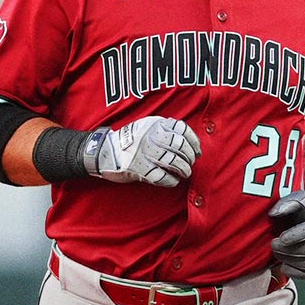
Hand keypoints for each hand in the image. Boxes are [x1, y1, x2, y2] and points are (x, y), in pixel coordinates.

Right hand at [82, 117, 200, 186]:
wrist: (106, 151)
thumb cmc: (132, 140)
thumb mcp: (147, 125)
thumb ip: (166, 128)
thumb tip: (189, 140)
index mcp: (156, 124)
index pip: (183, 130)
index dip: (194, 142)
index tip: (197, 151)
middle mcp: (152, 137)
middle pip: (180, 147)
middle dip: (190, 157)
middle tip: (190, 163)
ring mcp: (145, 153)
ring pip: (173, 162)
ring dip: (183, 170)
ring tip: (185, 172)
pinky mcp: (139, 168)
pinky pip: (161, 176)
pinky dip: (171, 180)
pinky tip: (174, 180)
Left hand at [268, 189, 304, 278]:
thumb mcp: (301, 199)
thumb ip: (287, 203)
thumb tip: (273, 214)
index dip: (296, 235)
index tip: (281, 237)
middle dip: (289, 249)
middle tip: (273, 245)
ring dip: (291, 260)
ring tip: (277, 254)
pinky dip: (297, 273)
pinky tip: (284, 267)